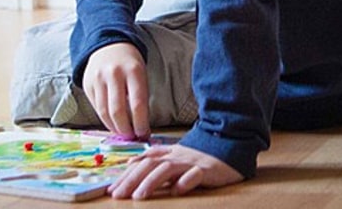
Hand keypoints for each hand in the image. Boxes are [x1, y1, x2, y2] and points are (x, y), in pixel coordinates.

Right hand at [82, 42, 149, 139]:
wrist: (109, 46)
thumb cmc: (130, 65)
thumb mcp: (141, 75)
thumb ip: (140, 97)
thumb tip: (141, 127)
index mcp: (133, 71)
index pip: (137, 103)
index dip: (140, 123)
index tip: (143, 134)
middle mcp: (113, 74)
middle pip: (117, 111)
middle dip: (125, 129)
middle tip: (131, 138)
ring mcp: (98, 79)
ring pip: (104, 112)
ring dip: (114, 128)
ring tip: (122, 134)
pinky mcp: (87, 84)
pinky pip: (96, 108)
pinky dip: (105, 119)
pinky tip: (112, 124)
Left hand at [109, 144, 243, 198]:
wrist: (230, 144)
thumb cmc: (199, 156)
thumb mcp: (174, 156)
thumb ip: (153, 159)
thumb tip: (129, 164)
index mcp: (168, 154)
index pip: (142, 163)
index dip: (125, 175)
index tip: (111, 189)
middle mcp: (176, 156)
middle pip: (150, 166)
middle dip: (132, 180)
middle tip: (118, 195)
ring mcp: (191, 162)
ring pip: (168, 169)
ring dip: (151, 182)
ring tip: (139, 196)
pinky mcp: (207, 169)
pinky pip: (196, 174)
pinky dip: (185, 181)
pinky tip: (177, 190)